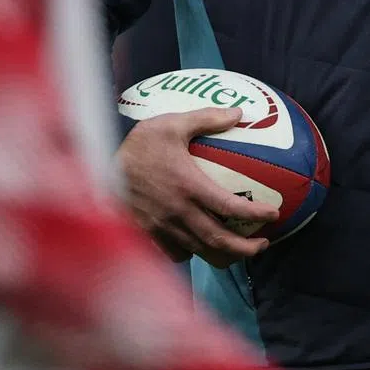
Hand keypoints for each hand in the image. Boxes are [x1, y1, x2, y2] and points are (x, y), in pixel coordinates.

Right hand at [117, 107, 276, 266]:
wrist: (95, 170)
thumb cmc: (137, 145)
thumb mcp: (171, 124)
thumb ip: (206, 119)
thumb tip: (239, 113)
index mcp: (190, 187)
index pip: (231, 208)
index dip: (257, 214)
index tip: (274, 214)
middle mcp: (180, 214)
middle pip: (220, 242)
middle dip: (247, 249)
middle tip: (263, 243)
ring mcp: (163, 229)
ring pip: (200, 253)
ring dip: (224, 255)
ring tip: (238, 250)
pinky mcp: (149, 237)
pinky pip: (177, 254)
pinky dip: (193, 253)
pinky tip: (199, 244)